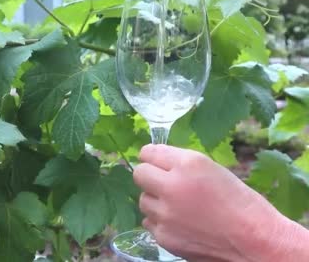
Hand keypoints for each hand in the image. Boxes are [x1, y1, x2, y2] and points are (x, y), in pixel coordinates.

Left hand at [133, 145, 291, 260]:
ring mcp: (165, 214)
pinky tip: (181, 224)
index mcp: (188, 165)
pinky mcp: (164, 236)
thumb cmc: (241, 203)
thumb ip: (182, 164)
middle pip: (140, 174)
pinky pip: (150, 222)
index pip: (148, 153)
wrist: (256, 243)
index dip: (153, 158)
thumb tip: (156, 160)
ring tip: (179, 207)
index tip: (158, 163)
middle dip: (150, 177)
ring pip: (143, 200)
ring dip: (156, 201)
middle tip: (165, 184)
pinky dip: (161, 222)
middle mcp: (172, 186)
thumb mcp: (213, 170)